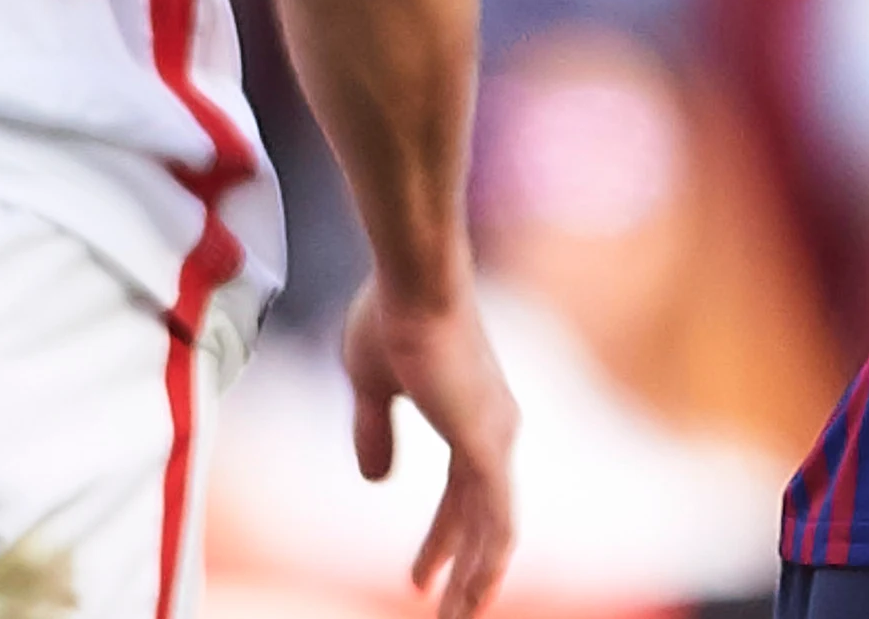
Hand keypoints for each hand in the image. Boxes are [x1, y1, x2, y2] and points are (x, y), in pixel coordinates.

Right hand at [345, 279, 519, 618]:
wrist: (410, 283)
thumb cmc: (389, 317)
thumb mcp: (371, 386)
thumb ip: (376, 431)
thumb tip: (374, 479)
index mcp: (472, 415)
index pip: (462, 495)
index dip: (442, 540)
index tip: (419, 579)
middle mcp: (495, 429)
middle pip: (483, 519)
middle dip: (463, 571)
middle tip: (445, 614)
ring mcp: (496, 438)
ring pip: (495, 529)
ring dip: (475, 580)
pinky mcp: (487, 445)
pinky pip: (497, 519)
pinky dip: (486, 561)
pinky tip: (471, 594)